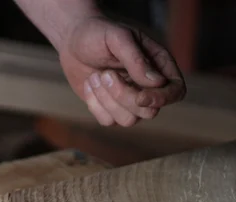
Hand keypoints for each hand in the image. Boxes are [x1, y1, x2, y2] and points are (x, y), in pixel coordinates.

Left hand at [58, 16, 185, 126]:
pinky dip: (95, 104)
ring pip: (128, 121)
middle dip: (124, 97)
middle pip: (149, 111)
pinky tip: (90, 84)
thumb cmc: (98, 35)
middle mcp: (148, 86)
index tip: (140, 98)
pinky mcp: (109, 109)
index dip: (162, 99)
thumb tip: (157, 82)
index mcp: (159, 65)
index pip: (176, 91)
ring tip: (96, 76)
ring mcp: (129, 101)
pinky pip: (107, 121)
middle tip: (105, 74)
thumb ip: (136, 59)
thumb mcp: (118, 38)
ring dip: (107, 100)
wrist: (72, 42)